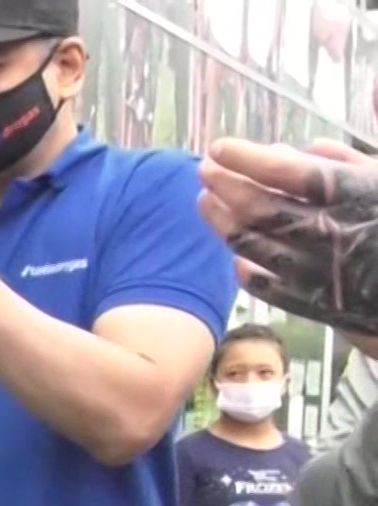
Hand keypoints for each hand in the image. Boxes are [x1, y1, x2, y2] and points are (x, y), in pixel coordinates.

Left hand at [198, 137, 377, 337]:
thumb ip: (349, 158)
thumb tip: (307, 146)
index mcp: (354, 195)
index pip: (289, 172)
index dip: (248, 158)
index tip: (219, 147)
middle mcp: (331, 234)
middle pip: (261, 209)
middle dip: (226, 185)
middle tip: (203, 169)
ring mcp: (318, 272)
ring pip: (253, 246)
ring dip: (222, 221)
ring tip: (205, 199)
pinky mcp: (314, 305)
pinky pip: (264, 286)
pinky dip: (245, 266)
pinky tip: (236, 253)